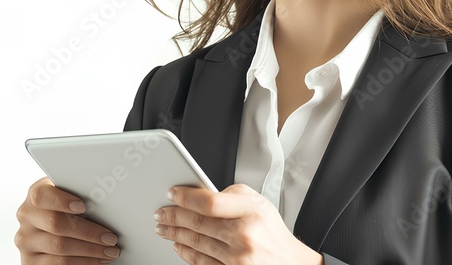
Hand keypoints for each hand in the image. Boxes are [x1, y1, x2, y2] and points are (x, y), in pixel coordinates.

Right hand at [14, 176, 121, 263]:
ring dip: (90, 251)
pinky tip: (96, 260)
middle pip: (56, 224)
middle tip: (111, 238)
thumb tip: (104, 198)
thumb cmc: (68, 210)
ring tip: (110, 251)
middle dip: (89, 232)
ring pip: (60, 247)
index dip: (62, 201)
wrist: (52, 229)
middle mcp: (26, 217)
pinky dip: (82, 263)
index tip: (83, 206)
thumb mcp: (69, 197)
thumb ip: (79, 194)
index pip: (42, 195)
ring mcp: (26, 241)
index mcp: (35, 196)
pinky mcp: (29, 261)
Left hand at [153, 183, 323, 264]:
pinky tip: (178, 245)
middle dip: (172, 216)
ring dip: (174, 234)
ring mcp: (237, 258)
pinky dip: (185, 252)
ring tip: (163, 227)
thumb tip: (201, 193)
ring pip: (195, 243)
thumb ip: (232, 194)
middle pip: (197, 223)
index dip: (185, 197)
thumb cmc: (272, 232)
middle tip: (160, 212)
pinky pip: (201, 262)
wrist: (291, 264)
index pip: (209, 202)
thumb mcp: (259, 203)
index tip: (172, 193)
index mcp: (251, 212)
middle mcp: (243, 236)